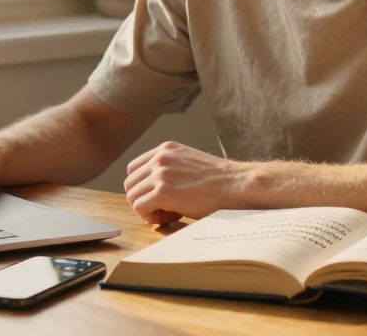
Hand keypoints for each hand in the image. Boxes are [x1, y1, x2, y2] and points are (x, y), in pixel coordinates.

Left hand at [123, 141, 252, 224]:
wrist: (236, 185)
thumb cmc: (218, 181)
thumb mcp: (189, 163)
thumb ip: (169, 169)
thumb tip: (152, 190)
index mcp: (165, 149)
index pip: (135, 169)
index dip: (144, 187)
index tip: (161, 197)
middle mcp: (160, 158)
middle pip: (130, 183)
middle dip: (143, 199)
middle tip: (164, 209)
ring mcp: (160, 174)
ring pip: (132, 196)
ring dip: (147, 209)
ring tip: (169, 214)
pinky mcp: (163, 192)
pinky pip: (140, 207)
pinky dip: (150, 217)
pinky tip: (171, 217)